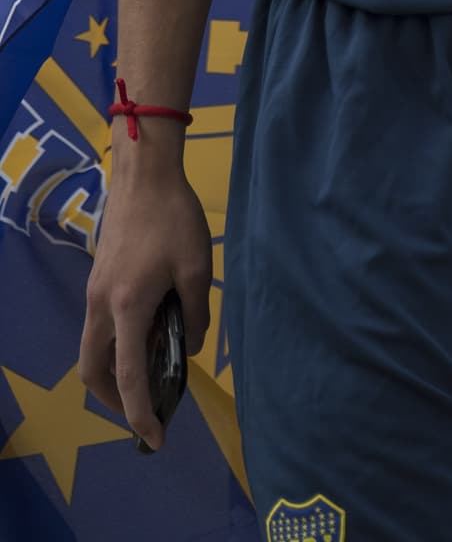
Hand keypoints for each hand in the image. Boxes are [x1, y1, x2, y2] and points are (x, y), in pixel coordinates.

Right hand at [79, 170, 211, 449]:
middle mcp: (101, 306)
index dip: (139, 414)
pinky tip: (149, 333)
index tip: (155, 439)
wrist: (144, 175)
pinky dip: (116, 344)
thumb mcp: (197, 268)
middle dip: (115, 399)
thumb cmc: (174, 218)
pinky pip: (99, 327)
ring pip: (92, 349)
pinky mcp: (98, 280)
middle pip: (93, 371)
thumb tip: (192, 346)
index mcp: (127, 308)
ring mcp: (94, 293)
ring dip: (115, 370)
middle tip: (148, 406)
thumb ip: (196, 314)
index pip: (128, 377)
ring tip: (152, 371)